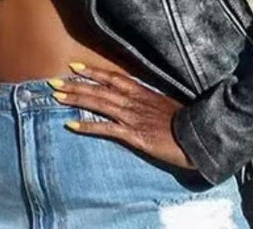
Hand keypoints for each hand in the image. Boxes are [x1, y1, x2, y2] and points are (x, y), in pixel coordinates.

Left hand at [48, 63, 196, 170]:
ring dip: (76, 99)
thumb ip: (152, 105)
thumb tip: (143, 106)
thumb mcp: (168, 109)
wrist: (198, 138)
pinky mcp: (134, 136)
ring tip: (56, 97)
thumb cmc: (187, 126)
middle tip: (53, 82)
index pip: (114, 78)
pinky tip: (71, 125)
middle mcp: (135, 102)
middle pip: (100, 89)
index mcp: (143, 93)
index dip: (93, 72)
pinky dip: (88, 126)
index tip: (75, 67)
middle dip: (75, 85)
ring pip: (99, 104)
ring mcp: (133, 118)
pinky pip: (106, 129)